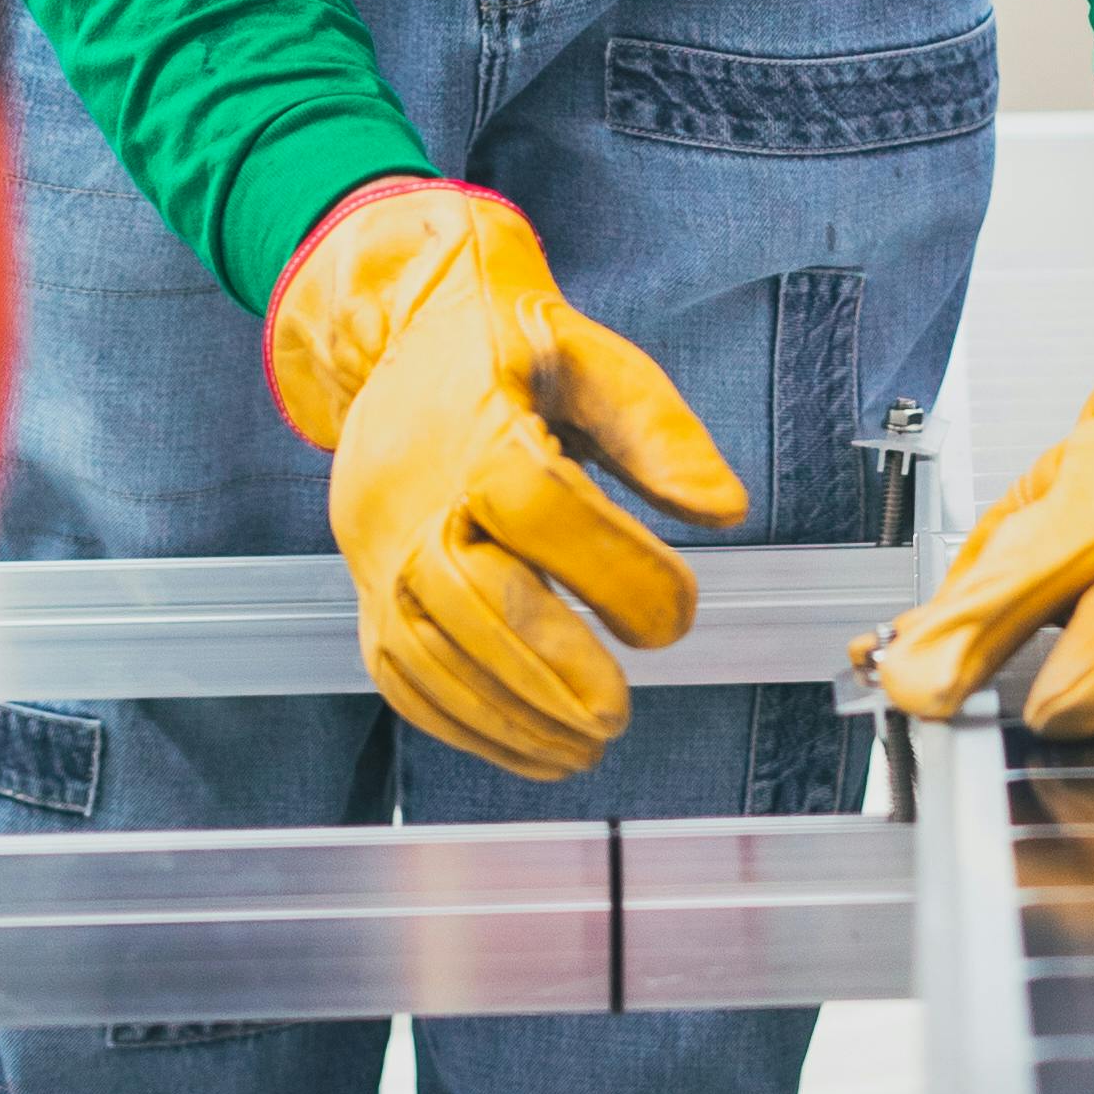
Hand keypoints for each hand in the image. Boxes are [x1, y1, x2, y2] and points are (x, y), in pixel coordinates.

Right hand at [267, 177, 746, 777]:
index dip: (608, 566)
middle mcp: (412, 494)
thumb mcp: (595, 359)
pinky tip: (531, 750)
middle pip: (469, 591)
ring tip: (585, 747)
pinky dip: (463, 725)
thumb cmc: (514, 353)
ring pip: (428, 648)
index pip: (534, 502)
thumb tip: (725, 511)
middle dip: (545, 664)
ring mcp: (380, 553)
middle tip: (616, 714)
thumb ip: (660, 432)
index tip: (675, 616)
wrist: (402, 343)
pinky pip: (400, 674)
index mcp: (475, 423)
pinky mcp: (369, 596)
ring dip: (506, 713)